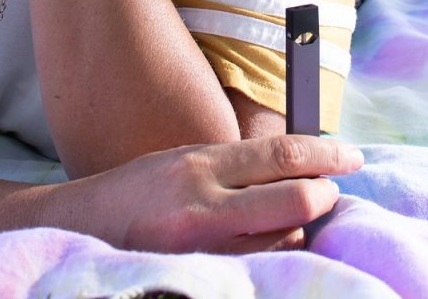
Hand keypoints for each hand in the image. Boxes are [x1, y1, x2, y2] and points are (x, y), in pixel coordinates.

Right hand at [63, 135, 362, 253]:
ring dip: (297, 231)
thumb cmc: (137, 192)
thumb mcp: (184, 160)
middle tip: (328, 194)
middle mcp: (202, 203)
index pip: (281, 153)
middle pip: (294, 199)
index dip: (326, 153)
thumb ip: (236, 165)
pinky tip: (264, 248)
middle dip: (323, 196)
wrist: (76, 227)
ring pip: (283, 241)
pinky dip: (272, 258)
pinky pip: (257, 269)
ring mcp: (199, 247)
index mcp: (201, 163)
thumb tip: (299, 165)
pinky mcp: (196, 274)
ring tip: (285, 224)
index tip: (351, 157)